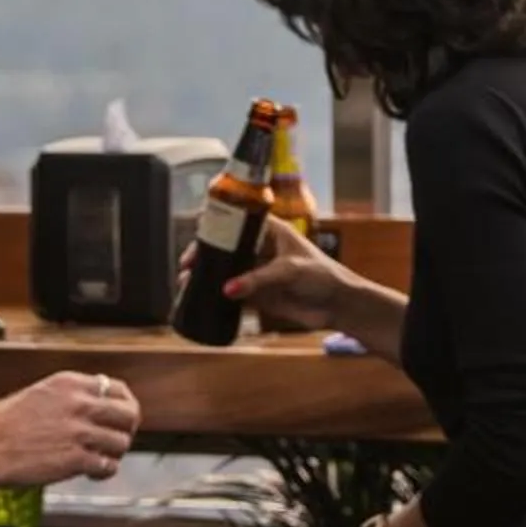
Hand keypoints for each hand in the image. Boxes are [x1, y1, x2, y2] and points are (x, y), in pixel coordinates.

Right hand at [0, 371, 140, 485]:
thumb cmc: (5, 424)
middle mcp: (78, 404)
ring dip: (113, 453)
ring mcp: (79, 432)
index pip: (117, 388)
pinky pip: (108, 466)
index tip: (118, 417)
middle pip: (128, 413)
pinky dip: (104, 471)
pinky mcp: (75, 459)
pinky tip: (91, 473)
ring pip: (122, 442)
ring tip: (99, 459)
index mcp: (69, 383)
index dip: (123, 405)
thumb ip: (70, 398)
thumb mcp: (40, 395)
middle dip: (126, 429)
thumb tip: (96, 408)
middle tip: (114, 440)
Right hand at [184, 217, 356, 332]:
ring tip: (186, 282)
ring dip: (206, 276)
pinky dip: (217, 296)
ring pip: (225, 271)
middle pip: (225, 247)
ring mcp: (258, 273)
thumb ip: (259, 279)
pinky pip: (233, 295)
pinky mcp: (259, 296)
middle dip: (204, 254)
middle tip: (186, 264)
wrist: (339, 305)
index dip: (215, 224)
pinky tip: (200, 298)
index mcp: (270, 231)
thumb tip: (227, 289)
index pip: (237, 221)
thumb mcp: (290, 271)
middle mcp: (260, 250)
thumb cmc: (324, 276)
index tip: (196, 231)